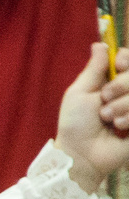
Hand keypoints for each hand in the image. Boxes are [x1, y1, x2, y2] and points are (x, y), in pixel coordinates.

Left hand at [54, 43, 128, 190]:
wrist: (83, 154)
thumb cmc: (76, 124)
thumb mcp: (80, 92)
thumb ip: (94, 69)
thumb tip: (99, 44)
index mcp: (112, 82)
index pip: (128, 59)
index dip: (126, 59)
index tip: (118, 64)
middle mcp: (128, 92)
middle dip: (119, 87)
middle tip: (104, 101)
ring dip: (122, 106)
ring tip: (109, 120)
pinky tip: (120, 129)